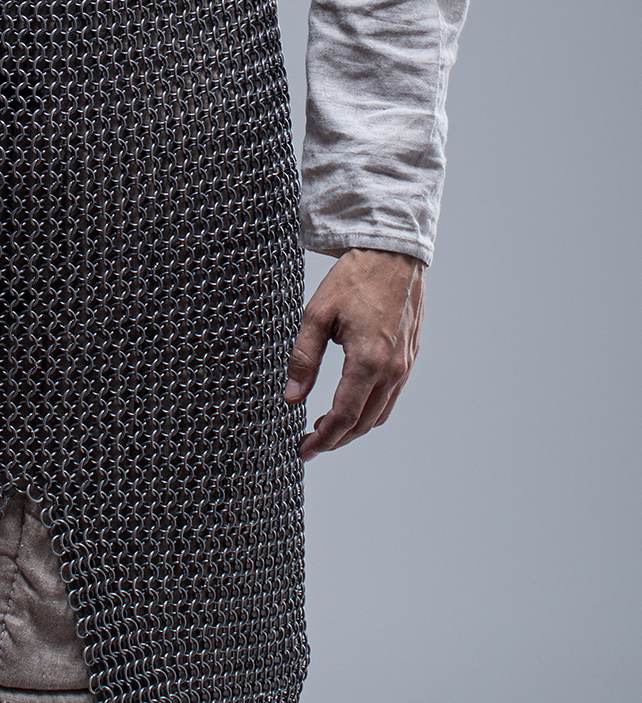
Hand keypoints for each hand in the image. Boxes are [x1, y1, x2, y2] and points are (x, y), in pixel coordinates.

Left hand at [284, 249, 424, 460]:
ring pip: (381, 413)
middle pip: (364, 423)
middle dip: (336, 439)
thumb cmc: (355, 278)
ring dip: (354, 427)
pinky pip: (392, 396)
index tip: (304, 449)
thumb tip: (291, 396)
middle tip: (311, 444)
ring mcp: (405, 364)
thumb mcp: (317, 314)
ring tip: (327, 427)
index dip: (322, 439)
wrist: (394, 252)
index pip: (343, 416)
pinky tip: (352, 402)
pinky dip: (371, 409)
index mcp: (368, 360)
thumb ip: (303, 358)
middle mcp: (393, 369)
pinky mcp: (411, 356)